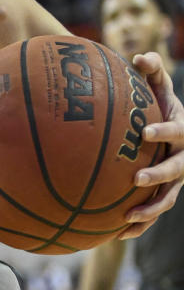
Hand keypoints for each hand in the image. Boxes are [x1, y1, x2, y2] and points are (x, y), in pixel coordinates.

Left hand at [117, 51, 183, 238]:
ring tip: (127, 217)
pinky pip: (153, 212)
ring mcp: (176, 180)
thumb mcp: (159, 86)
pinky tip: (115, 235)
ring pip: (167, 199)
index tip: (146, 132)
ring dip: (150, 209)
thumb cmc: (159, 104)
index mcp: (182, 131)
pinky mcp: (164, 194)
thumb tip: (141, 56)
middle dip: (159, 175)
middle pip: (176, 170)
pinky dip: (139, 225)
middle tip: (136, 178)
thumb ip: (152, 70)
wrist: (168, 130)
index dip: (165, 132)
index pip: (178, 132)